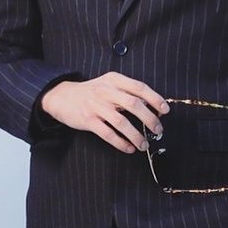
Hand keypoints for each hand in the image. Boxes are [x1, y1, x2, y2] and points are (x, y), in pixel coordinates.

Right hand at [41, 72, 168, 152]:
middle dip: (149, 119)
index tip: (165, 110)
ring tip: (144, 144)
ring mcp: (96, 106)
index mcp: (114, 80)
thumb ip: (127, 92)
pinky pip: (108, 134)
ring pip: (121, 122)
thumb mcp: (109, 84)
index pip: (139, 87)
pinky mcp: (88, 121)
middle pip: (133, 104)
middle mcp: (105, 91)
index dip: (155, 99)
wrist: (62, 96)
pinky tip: (129, 148)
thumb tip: (153, 106)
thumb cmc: (91, 92)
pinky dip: (121, 143)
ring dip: (136, 135)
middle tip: (158, 129)